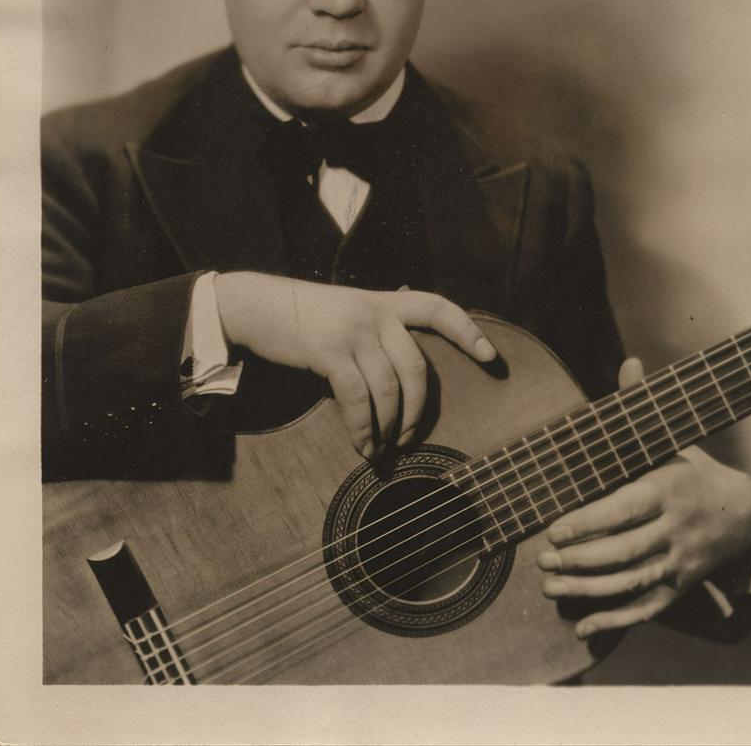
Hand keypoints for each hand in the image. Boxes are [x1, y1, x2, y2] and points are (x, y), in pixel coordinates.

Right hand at [215, 272, 495, 458]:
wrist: (259, 305)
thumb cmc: (306, 317)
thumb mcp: (350, 312)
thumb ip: (377, 332)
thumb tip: (401, 376)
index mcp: (386, 302)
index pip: (438, 308)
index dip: (468, 331)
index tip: (491, 357)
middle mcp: (377, 313)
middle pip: (418, 367)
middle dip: (419, 411)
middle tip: (409, 438)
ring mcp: (355, 331)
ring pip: (390, 389)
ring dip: (389, 427)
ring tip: (381, 448)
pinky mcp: (331, 351)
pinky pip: (360, 398)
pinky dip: (364, 428)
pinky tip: (362, 444)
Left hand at [537, 358, 750, 637]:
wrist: (740, 513)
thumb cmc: (688, 470)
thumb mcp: (670, 439)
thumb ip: (640, 406)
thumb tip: (629, 362)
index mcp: (666, 489)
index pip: (625, 509)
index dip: (590, 521)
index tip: (555, 528)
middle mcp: (673, 529)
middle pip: (624, 551)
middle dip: (580, 559)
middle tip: (542, 559)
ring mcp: (678, 562)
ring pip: (631, 582)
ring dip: (588, 589)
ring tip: (549, 585)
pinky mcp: (679, 587)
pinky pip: (647, 608)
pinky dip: (615, 619)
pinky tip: (583, 624)